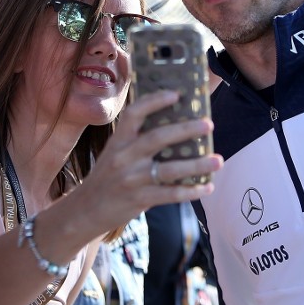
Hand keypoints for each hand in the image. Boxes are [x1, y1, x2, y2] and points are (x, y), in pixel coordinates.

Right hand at [77, 91, 221, 233]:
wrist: (85, 210)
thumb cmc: (107, 176)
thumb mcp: (115, 153)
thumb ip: (137, 140)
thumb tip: (176, 125)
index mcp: (118, 141)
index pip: (134, 113)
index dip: (154, 101)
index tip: (176, 94)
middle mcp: (124, 157)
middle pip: (158, 138)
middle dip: (186, 130)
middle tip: (208, 124)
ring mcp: (131, 179)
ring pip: (169, 169)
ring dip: (197, 165)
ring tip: (218, 160)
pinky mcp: (139, 199)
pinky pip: (170, 194)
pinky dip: (191, 191)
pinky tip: (207, 187)